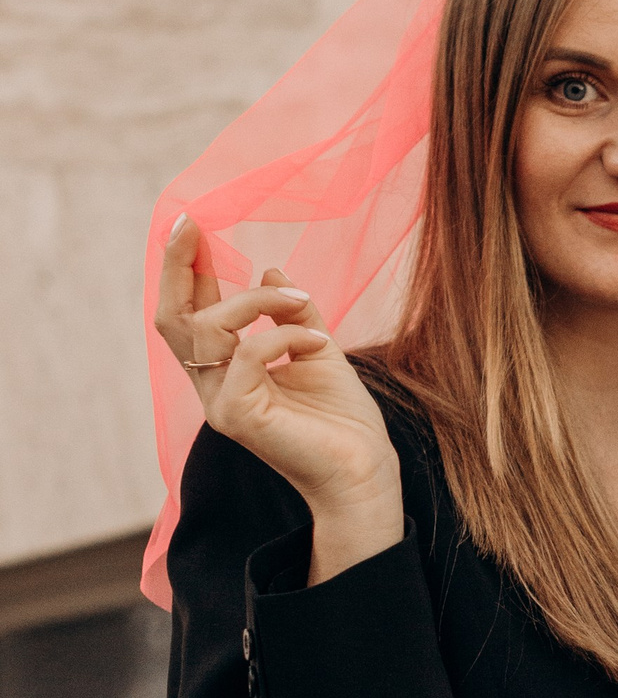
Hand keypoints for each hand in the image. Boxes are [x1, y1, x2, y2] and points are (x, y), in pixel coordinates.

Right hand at [155, 217, 403, 580]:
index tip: (192, 225)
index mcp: (225, 372)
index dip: (185, 269)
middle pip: (171, 319)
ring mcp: (220, 404)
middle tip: (192, 225)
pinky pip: (247, 352)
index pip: (189, 314)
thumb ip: (291, 313)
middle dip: (178, 267)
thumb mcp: (317, 349)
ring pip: (209, 328)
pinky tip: (317, 343)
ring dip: (258, 302)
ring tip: (302, 302)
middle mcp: (212, 387)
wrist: (365, 473)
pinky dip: (284, 335)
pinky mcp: (238, 416)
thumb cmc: (342, 421)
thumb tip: (269, 269)